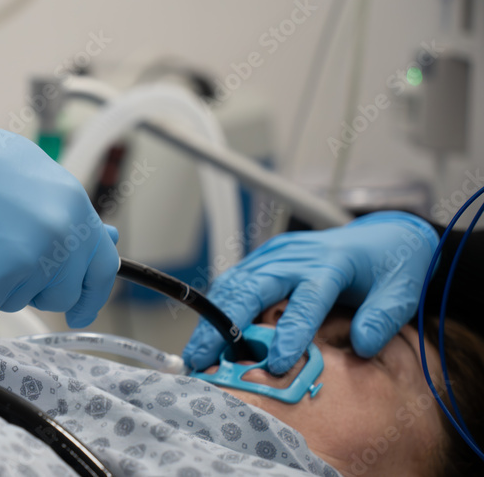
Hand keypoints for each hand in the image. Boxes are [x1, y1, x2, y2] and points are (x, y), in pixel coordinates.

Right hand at [0, 82, 120, 327]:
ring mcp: (23, 265)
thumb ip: (68, 212)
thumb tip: (103, 238)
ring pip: (16, 301)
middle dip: (33, 286)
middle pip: (59, 293)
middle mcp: (56, 238)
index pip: (101, 267)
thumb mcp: (31, 171)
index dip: (91, 294)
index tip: (80, 310)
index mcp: (71, 206)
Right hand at [182, 211, 438, 373]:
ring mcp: (277, 254)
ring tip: (198, 351)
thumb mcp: (402, 292)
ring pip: (236, 283)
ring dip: (213, 317)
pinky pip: (236, 279)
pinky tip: (209, 332)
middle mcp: (297, 256)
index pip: (306, 300)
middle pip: (252, 287)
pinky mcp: (266, 258)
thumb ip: (383, 318)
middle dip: (224, 325)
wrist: (383, 237)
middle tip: (204, 357)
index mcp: (331, 264)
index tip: (276, 363)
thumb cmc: (391, 268)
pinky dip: (219, 306)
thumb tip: (362, 346)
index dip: (290, 332)